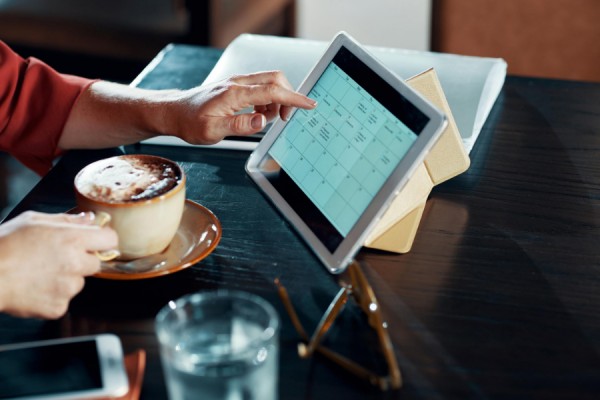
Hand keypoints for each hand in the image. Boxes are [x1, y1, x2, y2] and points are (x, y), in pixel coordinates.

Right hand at [0, 211, 117, 318]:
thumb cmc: (5, 245)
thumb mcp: (33, 221)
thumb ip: (66, 220)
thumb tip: (89, 219)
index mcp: (73, 239)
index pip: (110, 239)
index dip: (103, 240)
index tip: (96, 242)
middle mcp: (75, 264)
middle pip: (96, 264)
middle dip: (82, 261)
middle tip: (56, 258)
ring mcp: (68, 288)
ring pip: (79, 283)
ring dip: (66, 279)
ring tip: (38, 273)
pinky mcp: (58, 307)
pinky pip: (63, 300)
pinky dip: (52, 296)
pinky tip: (34, 287)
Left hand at [167, 70, 317, 143]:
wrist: (175, 112)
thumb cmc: (190, 122)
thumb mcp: (212, 131)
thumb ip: (239, 125)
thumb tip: (262, 121)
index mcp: (234, 93)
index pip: (272, 91)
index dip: (294, 98)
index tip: (309, 104)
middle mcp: (238, 83)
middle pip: (276, 79)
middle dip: (288, 97)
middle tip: (284, 118)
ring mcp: (237, 83)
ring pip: (270, 83)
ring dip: (276, 102)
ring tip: (265, 120)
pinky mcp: (237, 86)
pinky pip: (261, 88)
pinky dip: (267, 101)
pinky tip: (257, 116)